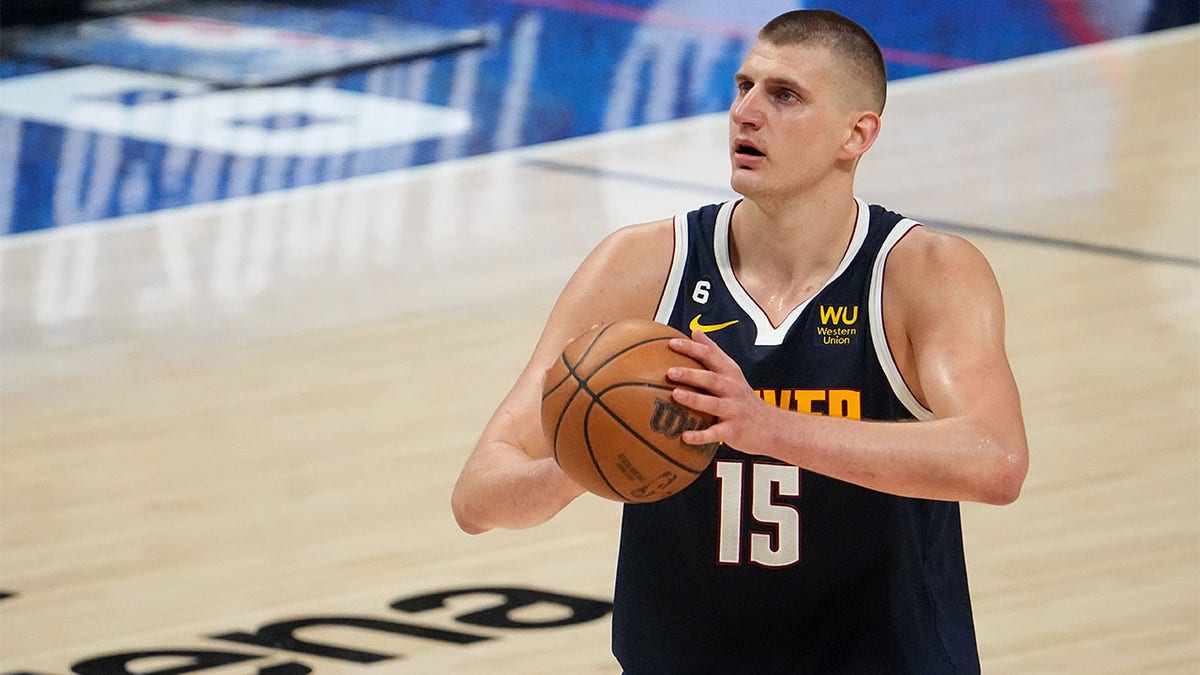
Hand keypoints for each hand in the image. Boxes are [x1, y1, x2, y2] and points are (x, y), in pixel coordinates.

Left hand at [667, 329, 776, 451]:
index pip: (710, 355)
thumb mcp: (732, 372)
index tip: (671, 343)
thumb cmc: (742, 397)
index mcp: (729, 373)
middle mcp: (732, 389)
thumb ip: (714, 352)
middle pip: (711, 378)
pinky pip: (715, 433)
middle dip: (691, 374)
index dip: (691, 348)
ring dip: (694, 400)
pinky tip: (685, 437)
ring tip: (675, 395)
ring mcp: (733, 410)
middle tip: (670, 372)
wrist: (771, 426)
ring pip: (712, 404)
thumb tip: (695, 331)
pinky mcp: (733, 430)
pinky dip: (701, 435)